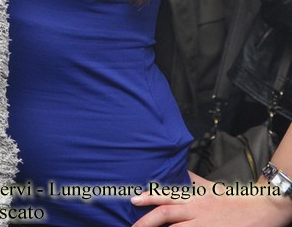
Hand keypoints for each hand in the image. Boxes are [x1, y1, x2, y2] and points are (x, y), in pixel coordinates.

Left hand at [130, 172, 291, 226]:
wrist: (261, 208)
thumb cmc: (234, 199)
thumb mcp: (211, 187)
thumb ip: (193, 181)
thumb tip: (181, 172)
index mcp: (194, 197)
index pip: (167, 195)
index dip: (149, 197)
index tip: (133, 200)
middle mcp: (196, 210)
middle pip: (166, 214)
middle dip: (146, 221)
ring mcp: (203, 224)